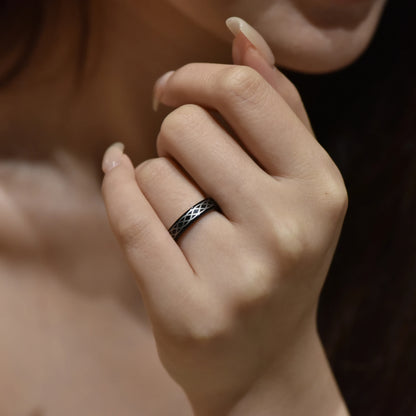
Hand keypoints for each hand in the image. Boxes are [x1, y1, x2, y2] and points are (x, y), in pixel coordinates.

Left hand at [101, 20, 347, 415]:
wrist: (263, 360)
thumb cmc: (278, 261)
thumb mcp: (297, 185)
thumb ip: (277, 106)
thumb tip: (241, 35)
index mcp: (321, 190)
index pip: (243, 94)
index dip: (196, 77)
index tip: (173, 86)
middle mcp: (287, 230)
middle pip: (185, 128)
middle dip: (176, 138)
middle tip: (190, 170)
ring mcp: (239, 276)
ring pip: (151, 173)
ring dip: (155, 180)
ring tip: (183, 213)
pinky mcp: (188, 310)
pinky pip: (127, 216)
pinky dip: (115, 186)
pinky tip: (119, 176)